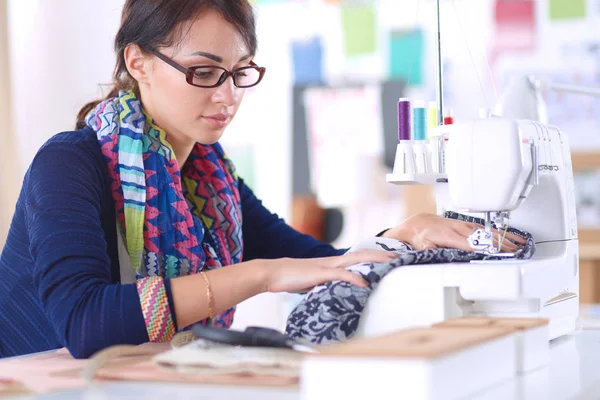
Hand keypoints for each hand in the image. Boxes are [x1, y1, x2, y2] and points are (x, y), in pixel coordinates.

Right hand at [260, 250, 397, 292]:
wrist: (272, 273)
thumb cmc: (290, 278)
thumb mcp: (313, 281)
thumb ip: (326, 283)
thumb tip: (337, 290)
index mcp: (331, 263)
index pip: (357, 256)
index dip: (374, 256)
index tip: (389, 258)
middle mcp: (331, 261)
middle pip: (362, 254)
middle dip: (381, 255)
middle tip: (399, 256)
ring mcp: (326, 266)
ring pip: (356, 259)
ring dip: (374, 260)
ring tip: (390, 263)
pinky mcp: (319, 274)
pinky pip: (340, 274)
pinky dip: (354, 278)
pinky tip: (364, 283)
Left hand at [382, 213, 526, 251]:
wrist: (419, 224)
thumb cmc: (422, 237)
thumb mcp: (425, 248)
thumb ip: (437, 253)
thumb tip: (448, 260)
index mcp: (449, 235)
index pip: (471, 243)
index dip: (485, 248)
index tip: (497, 252)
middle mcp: (459, 228)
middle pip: (484, 236)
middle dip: (500, 243)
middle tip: (515, 251)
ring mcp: (464, 225)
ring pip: (488, 231)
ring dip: (504, 237)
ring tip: (520, 243)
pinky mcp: (467, 224)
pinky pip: (486, 228)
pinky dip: (499, 232)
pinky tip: (510, 235)